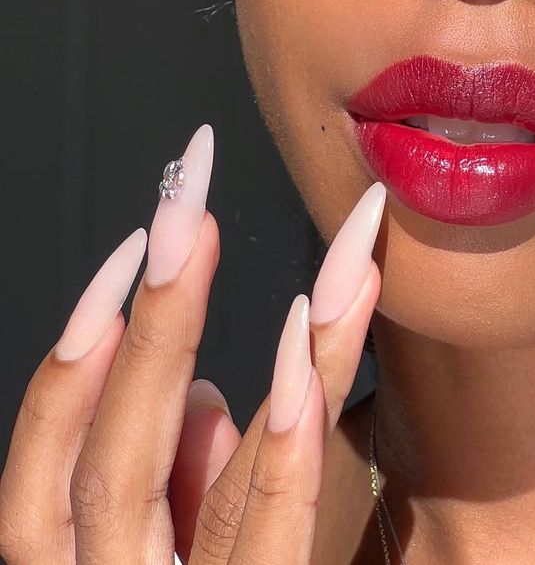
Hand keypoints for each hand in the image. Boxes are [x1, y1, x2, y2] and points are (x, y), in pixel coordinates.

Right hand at [0, 124, 385, 562]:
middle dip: (156, 310)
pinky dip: (283, 434)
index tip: (132, 248)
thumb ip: (187, 488)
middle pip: (113, 450)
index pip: (44, 465)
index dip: (77, 356)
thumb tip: (220, 388)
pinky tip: (305, 347)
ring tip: (281, 239)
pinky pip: (264, 536)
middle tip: (190, 190)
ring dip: (233, 339)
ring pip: (188, 477)